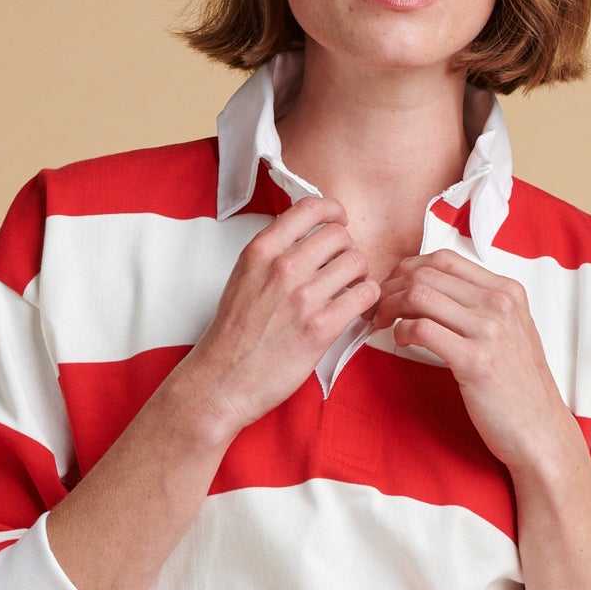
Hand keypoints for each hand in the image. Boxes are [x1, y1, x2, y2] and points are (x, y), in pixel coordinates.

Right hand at [179, 195, 379, 437]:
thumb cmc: (232, 335)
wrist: (222, 380)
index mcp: (261, 251)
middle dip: (347, 249)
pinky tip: (356, 309)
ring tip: (351, 289)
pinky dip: (368, 300)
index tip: (338, 222)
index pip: (310, 208)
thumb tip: (304, 241)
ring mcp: (303, 297)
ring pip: (357, 262)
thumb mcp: (243, 278)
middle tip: (343, 268)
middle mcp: (283, 268)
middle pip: (339, 235)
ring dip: (360, 275)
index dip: (333, 212)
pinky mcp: (322, 327)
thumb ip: (272, 255)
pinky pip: (365, 296)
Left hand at [372, 249, 573, 470]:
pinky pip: (423, 328)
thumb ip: (480, 306)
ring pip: (419, 295)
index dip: (408, 269)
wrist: (539, 428)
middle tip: (379, 308)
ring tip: (383, 323)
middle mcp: (501, 304)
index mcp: (508, 291)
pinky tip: (401, 341)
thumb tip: (432, 289)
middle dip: (392, 288)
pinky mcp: (475, 360)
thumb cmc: (518, 385)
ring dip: (390, 307)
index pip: (445, 259)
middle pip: (427, 274)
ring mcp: (490, 330)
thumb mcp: (510, 331)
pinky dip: (402, 331)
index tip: (394, 288)